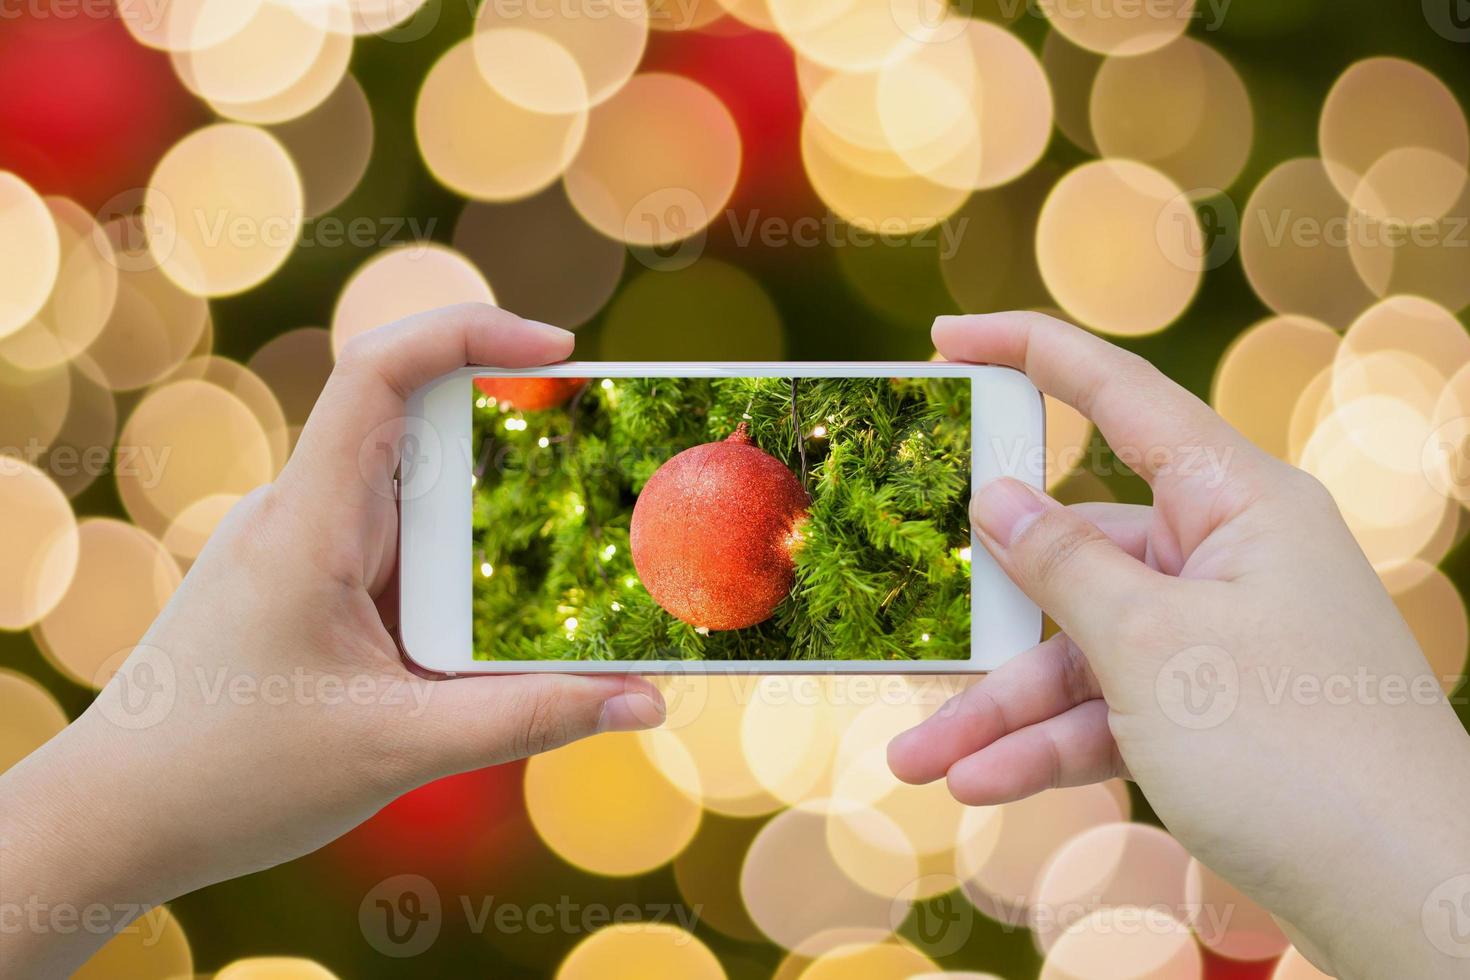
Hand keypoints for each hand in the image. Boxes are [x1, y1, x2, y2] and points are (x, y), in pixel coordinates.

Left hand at [0, 304, 664, 976]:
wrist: (114, 823)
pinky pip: (394, 551)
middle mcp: (299, 517)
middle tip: (603, 466)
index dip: (467, 332)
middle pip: (417, 431)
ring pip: (411, 500)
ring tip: (568, 564)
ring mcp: (297, 551)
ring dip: (488, 522)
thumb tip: (645, 701)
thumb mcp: (399, 749)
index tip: (558, 349)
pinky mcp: (303, 589)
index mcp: (308, 524)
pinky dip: (456, 571)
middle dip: (514, 439)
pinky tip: (497, 625)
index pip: (379, 375)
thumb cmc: (230, 780)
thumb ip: (529, 720)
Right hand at [888, 312, 1469, 977]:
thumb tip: (998, 500)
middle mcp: (1231, 559)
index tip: (948, 341)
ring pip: (1087, 651)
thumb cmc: (1295, 750)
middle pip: (1081, 556)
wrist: (1406, 894)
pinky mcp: (1219, 713)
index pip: (1121, 397)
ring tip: (922, 760)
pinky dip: (1055, 745)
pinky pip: (1116, 710)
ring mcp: (1225, 640)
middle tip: (904, 626)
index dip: (1030, 356)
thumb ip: (1064, 567)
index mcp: (1239, 503)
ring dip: (1006, 708)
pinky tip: (984, 782)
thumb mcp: (1153, 648)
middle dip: (990, 615)